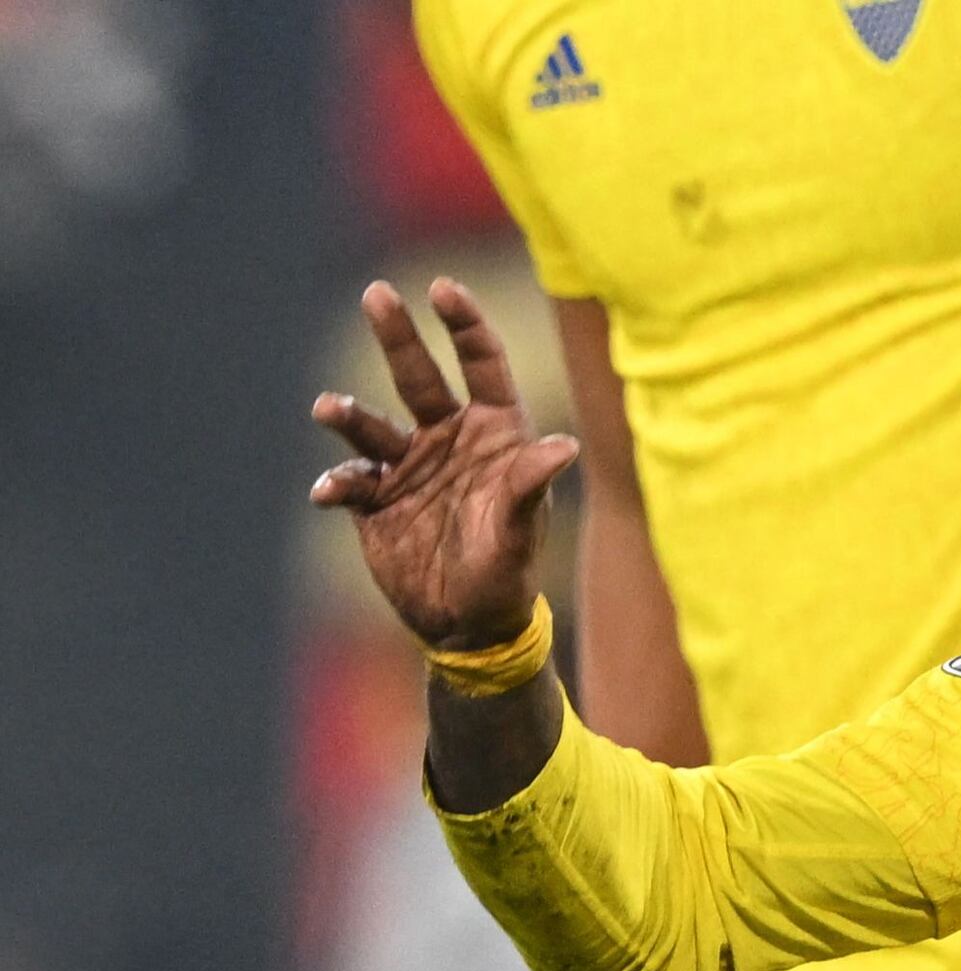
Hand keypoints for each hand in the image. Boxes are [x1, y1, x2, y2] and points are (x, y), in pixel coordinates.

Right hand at [309, 279, 577, 653]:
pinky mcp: (374, 499)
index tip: (442, 288)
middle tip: (376, 293)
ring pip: (370, 423)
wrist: (469, 625)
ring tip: (329, 409)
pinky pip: (348, 479)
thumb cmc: (507, 573)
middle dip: (397, 335)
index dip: (465, 324)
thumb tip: (565, 447)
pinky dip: (337, 483)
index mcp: (494, 435)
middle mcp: (448, 439)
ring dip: (348, 413)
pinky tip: (329, 494)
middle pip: (418, 375)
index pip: (482, 365)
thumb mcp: (521, 529)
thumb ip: (532, 484)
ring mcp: (407, 466)